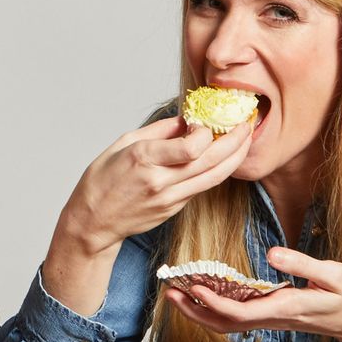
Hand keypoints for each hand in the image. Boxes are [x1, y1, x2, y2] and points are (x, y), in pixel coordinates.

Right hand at [59, 116, 253, 255]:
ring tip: (246, 139)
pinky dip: (218, 170)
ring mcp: (170, 199)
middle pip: (211, 161)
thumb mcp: (122, 144)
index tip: (203, 122)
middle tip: (247, 124)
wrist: (93, 222)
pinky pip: (203, 186)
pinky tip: (223, 157)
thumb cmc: (102, 180)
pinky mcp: (175, 209)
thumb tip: (187, 119)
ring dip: (236, 157)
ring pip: (215, 177)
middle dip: (236, 140)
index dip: (207, 131)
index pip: (192, 146)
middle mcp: (160, 181)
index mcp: (143, 159)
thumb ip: (158, 131)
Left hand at [163, 247, 341, 341]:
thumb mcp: (337, 275)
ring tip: (176, 291)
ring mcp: (271, 318)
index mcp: (285, 307)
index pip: (239, 312)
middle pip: (224, 323)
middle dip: (194, 310)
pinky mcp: (272, 314)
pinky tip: (203, 291)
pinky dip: (215, 306)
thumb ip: (304, 264)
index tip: (192, 287)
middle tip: (168, 290)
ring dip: (199, 310)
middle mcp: (273, 317)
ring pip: (226, 322)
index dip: (213, 302)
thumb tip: (272, 254)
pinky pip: (236, 316)